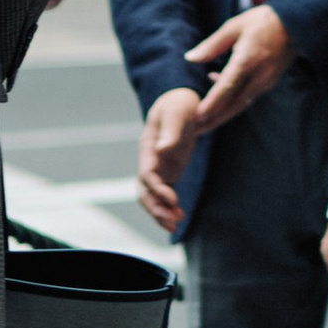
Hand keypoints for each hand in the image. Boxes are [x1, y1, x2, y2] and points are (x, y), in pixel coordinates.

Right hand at [136, 85, 203, 234]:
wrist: (183, 102)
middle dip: (156, 209)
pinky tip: (181, 217)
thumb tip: (162, 149)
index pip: (147, 174)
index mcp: (148, 147)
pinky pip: (164, 195)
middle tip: (172, 223)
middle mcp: (150, 160)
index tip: (172, 200)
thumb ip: (170, 131)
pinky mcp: (168, 172)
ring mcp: (158, 167)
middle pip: (145, 191)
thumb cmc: (179, 103)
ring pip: (152, 197)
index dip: (157, 190)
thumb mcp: (177, 111)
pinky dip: (169, 207)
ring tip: (175, 225)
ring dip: (161, 213)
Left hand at [186, 3, 293, 134]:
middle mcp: (258, 76)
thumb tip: (190, 58)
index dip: (211, 103)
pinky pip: (248, 96)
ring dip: (223, 114)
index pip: (226, 87)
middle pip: (233, 104)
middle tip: (196, 130)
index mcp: (247, 60)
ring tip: (204, 123)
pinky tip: (218, 96)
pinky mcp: (269, 82)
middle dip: (214, 119)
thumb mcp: (234, 26)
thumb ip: (212, 45)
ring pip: (241, 103)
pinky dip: (232, 102)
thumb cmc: (262, 21)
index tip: (198, 116)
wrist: (296, 24)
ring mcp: (266, 81)